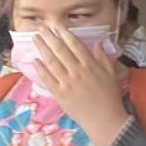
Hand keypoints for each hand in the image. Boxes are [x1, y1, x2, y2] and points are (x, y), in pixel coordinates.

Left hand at [28, 22, 128, 143]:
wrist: (104, 120)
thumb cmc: (109, 97)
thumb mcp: (111, 74)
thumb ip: (103, 57)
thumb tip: (98, 42)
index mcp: (90, 65)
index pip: (75, 45)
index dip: (65, 33)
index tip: (57, 25)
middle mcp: (77, 71)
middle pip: (60, 50)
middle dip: (50, 37)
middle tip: (41, 27)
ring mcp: (67, 82)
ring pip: (52, 62)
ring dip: (42, 48)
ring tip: (35, 39)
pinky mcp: (60, 94)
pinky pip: (47, 79)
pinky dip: (40, 69)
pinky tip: (35, 61)